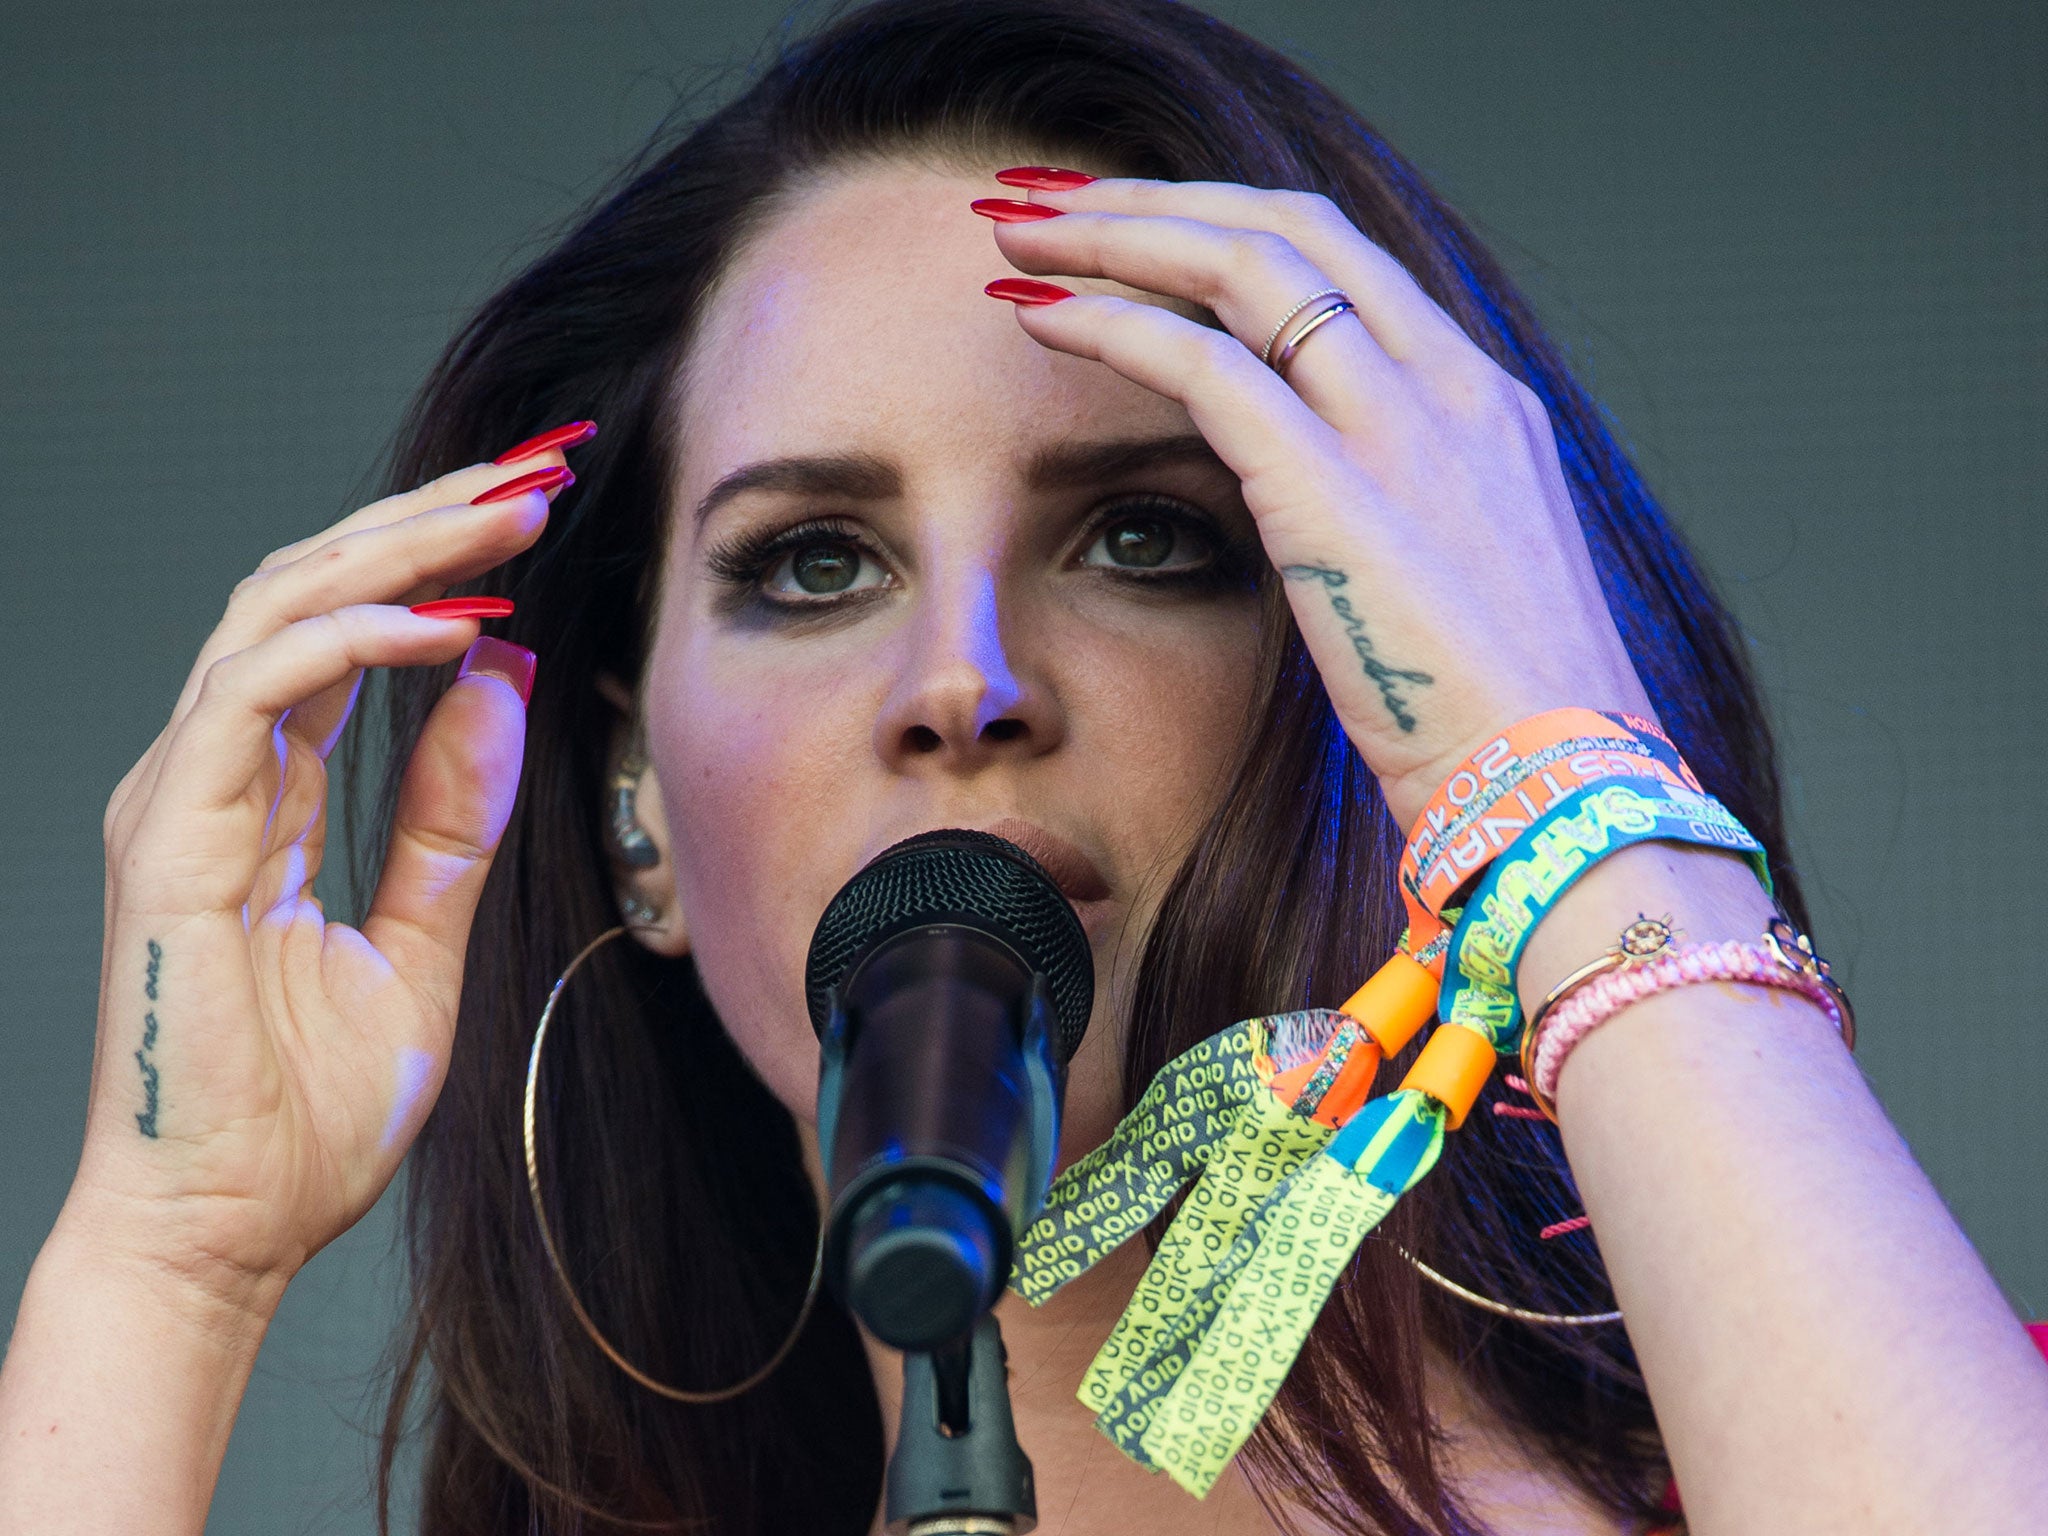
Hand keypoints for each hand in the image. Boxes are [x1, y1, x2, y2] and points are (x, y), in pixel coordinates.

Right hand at [71, 446, 568, 1315]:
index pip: (348, 631)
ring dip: (400, 550)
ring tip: (509, 513)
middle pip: (312, 589)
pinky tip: (451, 627)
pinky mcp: (168, 836)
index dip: (437, 559)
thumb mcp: (420, 944)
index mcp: (266, 793)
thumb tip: (502, 687)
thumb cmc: (304, 1112)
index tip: (537, 511)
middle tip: (537, 469)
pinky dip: (353, 643)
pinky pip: (255, 692)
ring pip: (278, 609)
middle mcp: (214, 772)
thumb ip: (451, 819)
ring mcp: (181, 796)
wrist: (227, 1230)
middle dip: (428, 519)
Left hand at [980, 175, 1656, 829]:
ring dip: (1112, 234)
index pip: (1343, 260)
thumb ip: (1392, 518)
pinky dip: (1108, 323)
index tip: (1137, 224)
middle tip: (1049, 198)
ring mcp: (1402, 426)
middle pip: (1287, 228)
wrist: (1556, 794)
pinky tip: (1039, 316)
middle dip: (1155, 199)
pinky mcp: (1335, 487)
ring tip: (1017, 234)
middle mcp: (1451, 386)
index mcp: (1483, 403)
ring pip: (1239, 265)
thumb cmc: (1507, 727)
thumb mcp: (1458, 588)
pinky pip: (1201, 364)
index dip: (1226, 223)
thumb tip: (1314, 516)